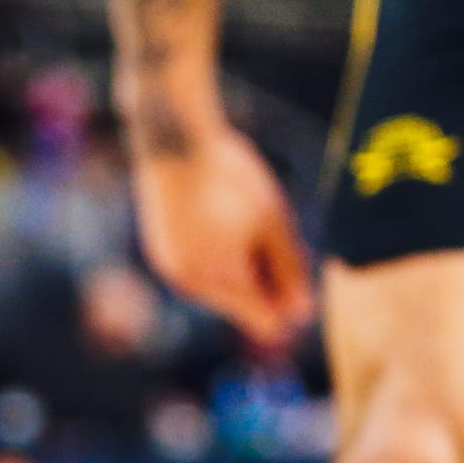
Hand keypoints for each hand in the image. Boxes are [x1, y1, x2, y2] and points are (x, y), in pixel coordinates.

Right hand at [131, 120, 313, 346]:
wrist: (173, 142)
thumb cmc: (231, 178)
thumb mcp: (273, 221)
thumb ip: (290, 270)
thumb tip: (303, 314)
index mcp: (224, 281)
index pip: (267, 320)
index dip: (289, 302)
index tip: (296, 268)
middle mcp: (192, 286)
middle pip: (243, 304)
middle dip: (263, 278)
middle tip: (268, 230)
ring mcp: (172, 271)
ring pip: (220, 287)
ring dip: (239, 264)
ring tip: (239, 217)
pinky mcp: (161, 254)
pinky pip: (198, 270)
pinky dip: (215, 254)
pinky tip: (219, 218)